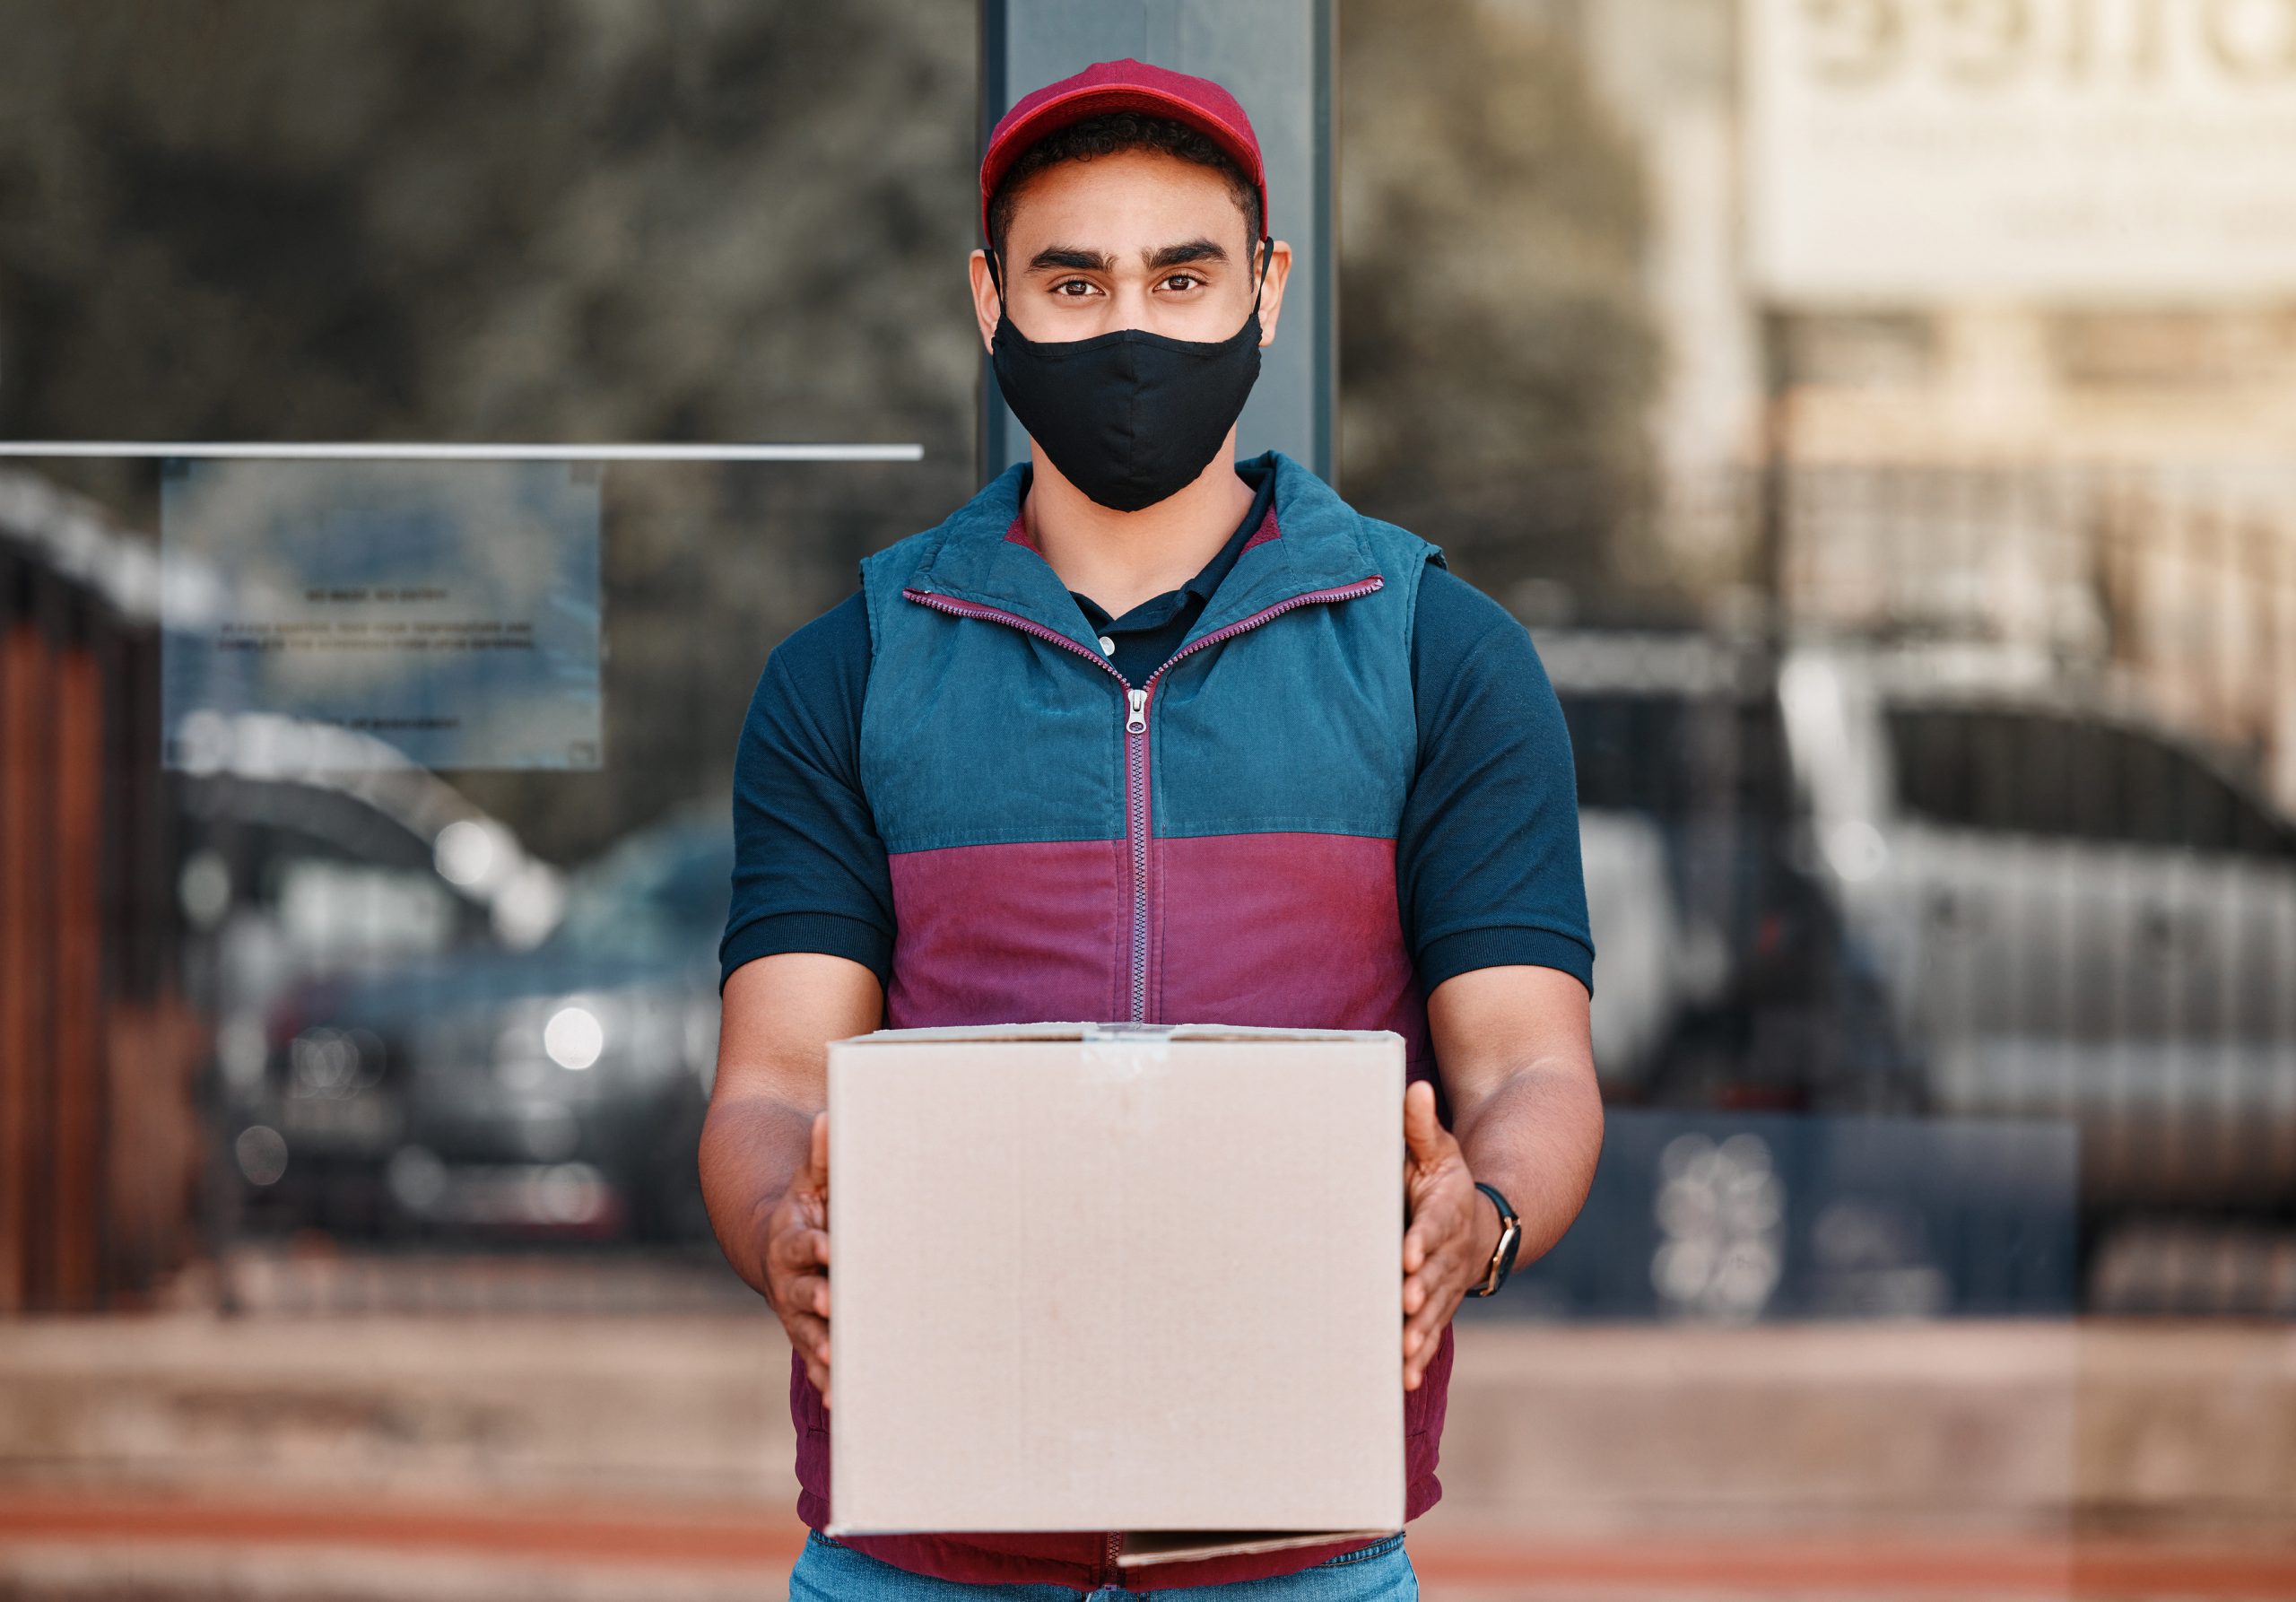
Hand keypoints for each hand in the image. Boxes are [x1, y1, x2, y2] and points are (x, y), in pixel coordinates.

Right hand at [763, 1110, 833, 1405]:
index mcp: (794, 1240)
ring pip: (808, 1334)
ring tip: (838, 1362)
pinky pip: (817, 1363)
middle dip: (818, 1302)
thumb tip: (829, 1117)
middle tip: (835, 1309)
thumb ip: (824, 1158)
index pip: (803, 1243)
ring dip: (821, 1349)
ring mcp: (799, 1313)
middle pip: (803, 1294)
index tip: (829, 1249)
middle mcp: (791, 1281)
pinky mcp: (810, 1336)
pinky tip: (841, 1402)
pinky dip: (828, 1382)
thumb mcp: (815, 1182)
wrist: (783, 1248)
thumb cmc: (812, 1209)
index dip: (815, 1248)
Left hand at [1400, 1079, 1489, 1390]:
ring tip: (1403, 1353)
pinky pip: (1429, 1334)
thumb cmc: (1444, 1181)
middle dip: (1422, 1292)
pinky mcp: (1438, 1307)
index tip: (1407, 1255)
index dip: (1421, 1240)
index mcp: (1446, 1212)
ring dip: (1420, 1332)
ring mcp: (1446, 1284)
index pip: (1433, 1226)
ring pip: (1435, 1311)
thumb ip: (1419, 1125)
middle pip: (1436, 1275)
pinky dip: (1417, 1356)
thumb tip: (1413, 1088)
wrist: (1478, 1221)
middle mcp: (1449, 1254)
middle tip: (1406, 1306)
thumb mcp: (1438, 1149)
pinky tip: (1402, 1380)